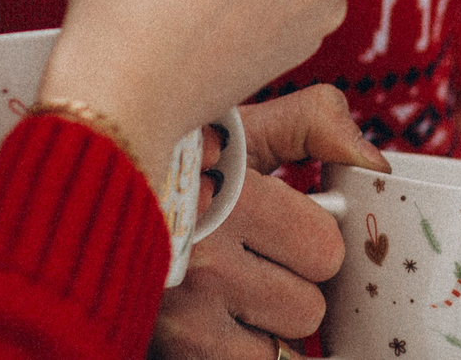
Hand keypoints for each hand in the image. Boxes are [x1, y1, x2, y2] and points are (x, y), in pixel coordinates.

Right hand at [153, 88, 389, 359]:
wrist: (86, 205)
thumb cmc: (175, 169)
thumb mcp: (234, 130)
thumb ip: (311, 124)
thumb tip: (375, 164)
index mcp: (227, 196)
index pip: (325, 246)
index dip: (308, 236)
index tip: (275, 222)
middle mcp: (206, 261)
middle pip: (310, 306)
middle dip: (289, 283)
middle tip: (248, 257)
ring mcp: (186, 318)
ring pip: (284, 345)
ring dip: (265, 321)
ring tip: (225, 287)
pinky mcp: (176, 352)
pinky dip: (239, 349)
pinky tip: (212, 317)